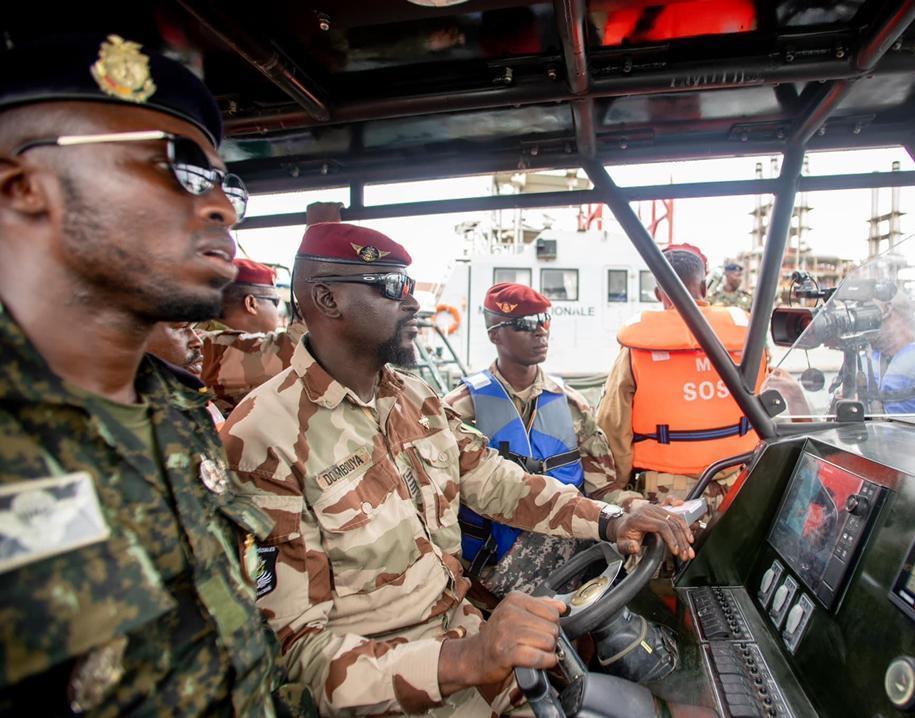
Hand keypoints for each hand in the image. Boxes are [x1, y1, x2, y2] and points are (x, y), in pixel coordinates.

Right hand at [438, 592, 564, 693]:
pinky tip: (541, 661)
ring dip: (547, 652)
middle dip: (550, 640)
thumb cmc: (497, 635)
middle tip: (538, 644)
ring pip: (548, 642)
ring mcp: (507, 633)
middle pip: (552, 628)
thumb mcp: (515, 612)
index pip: (552, 611)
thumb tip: (561, 606)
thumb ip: (540, 606)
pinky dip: (545, 662)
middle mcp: (509, 613)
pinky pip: (538, 657)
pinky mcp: (506, 653)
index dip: (552, 624)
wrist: (474, 656)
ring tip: (536, 652)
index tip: (542, 631)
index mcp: (514, 599)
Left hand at [608, 502, 693, 560]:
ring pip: (676, 520)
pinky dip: (685, 528)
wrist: (623, 524)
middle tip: (685, 556)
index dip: (671, 539)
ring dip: (685, 536)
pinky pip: (677, 517)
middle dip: (681, 541)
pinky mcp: (662, 510)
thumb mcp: (621, 543)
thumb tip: (635, 548)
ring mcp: (656, 508)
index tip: (675, 552)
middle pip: (671, 524)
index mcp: (639, 518)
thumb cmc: (623, 535)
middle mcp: (649, 510)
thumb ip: (627, 547)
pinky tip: (689, 538)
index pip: (661, 526)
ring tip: (689, 551)